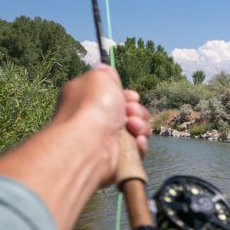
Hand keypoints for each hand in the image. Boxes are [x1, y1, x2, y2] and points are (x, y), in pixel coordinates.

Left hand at [0, 64, 152, 229]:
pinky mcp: (116, 160)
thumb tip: (106, 70)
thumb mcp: (99, 77)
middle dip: (137, 111)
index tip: (131, 96)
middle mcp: (95, 121)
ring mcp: (106, 141)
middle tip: (130, 112)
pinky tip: (136, 141)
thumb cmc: (92, 107)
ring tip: (132, 127)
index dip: (128, 96)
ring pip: (137, 131)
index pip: (115, 97)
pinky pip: (137, 150)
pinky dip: (140, 145)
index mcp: (88, 101)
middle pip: (130, 114)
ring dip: (141, 126)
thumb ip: (106, 72)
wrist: (89, 143)